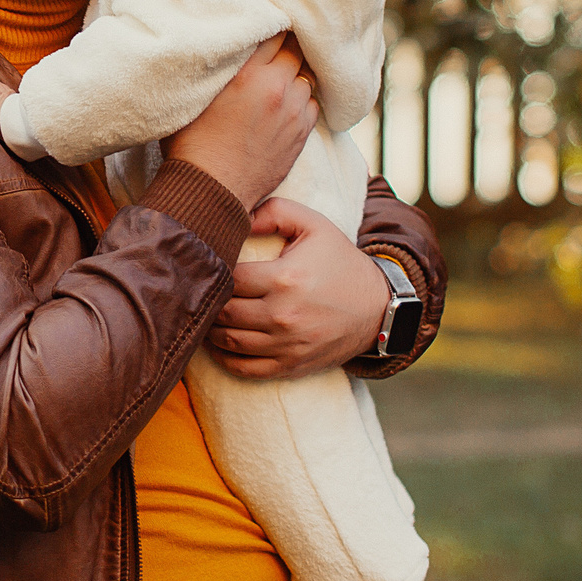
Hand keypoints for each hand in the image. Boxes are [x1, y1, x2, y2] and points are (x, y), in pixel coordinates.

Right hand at [164, 36, 317, 208]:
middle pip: (296, 52)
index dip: (270, 28)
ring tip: (279, 82)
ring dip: (295, 76)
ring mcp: (292, 113)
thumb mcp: (194, 98)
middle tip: (273, 53)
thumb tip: (221, 52)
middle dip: (285, 50)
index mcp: (247, 74)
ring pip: (307, 78)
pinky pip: (312, 105)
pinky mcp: (301, 135)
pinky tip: (285, 106)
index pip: (274, 32)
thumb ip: (214, 70)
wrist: (211, 192)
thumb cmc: (192, 146)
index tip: (265, 30)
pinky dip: (301, 101)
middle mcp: (276, 88)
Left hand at [209, 198, 392, 378]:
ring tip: (207, 314)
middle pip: (224, 312)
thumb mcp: (314, 225)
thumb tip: (237, 218)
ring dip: (211, 329)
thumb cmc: (340, 261)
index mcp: (285, 278)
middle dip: (210, 301)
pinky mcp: (291, 366)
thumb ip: (274, 211)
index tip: (212, 265)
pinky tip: (219, 344)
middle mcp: (284, 315)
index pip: (229, 278)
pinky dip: (226, 358)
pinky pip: (246, 369)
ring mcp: (287, 345)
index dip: (215, 271)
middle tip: (204, 291)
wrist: (377, 307)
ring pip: (229, 342)